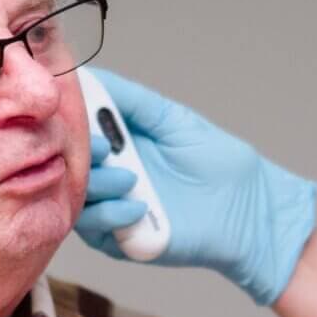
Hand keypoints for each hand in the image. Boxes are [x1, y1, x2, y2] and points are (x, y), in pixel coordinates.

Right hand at [76, 69, 316, 305]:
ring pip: (75, 196)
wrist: (249, 210)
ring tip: (130, 178)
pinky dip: (110, 216)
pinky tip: (139, 207)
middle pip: (67, 162)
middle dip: (78, 152)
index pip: (74, 128)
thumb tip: (86, 75)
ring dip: (97, 185)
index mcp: (115, 141)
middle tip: (104, 148)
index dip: (69, 118)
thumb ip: (132, 100)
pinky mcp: (120, 241)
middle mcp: (107, 172)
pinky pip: (94, 229)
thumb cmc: (219, 163)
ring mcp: (111, 207)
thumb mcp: (172, 120)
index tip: (71, 109)